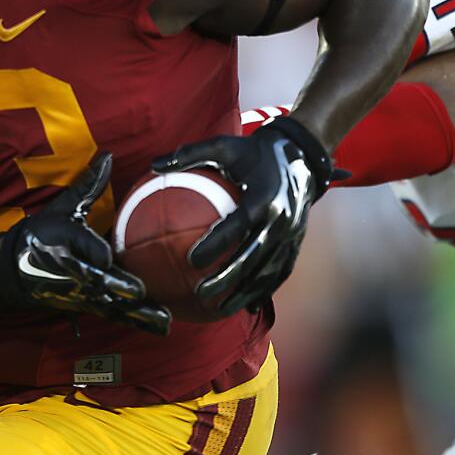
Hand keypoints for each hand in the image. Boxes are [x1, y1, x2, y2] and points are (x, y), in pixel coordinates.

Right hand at [2, 152, 170, 335]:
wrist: (14, 270)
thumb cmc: (44, 232)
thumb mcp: (64, 207)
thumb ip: (89, 184)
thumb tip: (109, 155)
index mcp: (67, 244)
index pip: (83, 249)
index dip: (94, 253)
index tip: (107, 258)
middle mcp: (75, 272)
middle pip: (98, 281)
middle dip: (117, 287)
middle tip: (140, 292)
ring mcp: (83, 294)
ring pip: (112, 304)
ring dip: (138, 314)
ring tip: (165, 321)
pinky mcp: (89, 307)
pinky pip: (116, 316)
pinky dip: (139, 323)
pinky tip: (164, 330)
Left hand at [152, 116, 333, 315]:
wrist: (301, 156)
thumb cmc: (254, 151)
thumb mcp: (223, 145)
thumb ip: (189, 155)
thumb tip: (153, 165)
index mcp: (264, 197)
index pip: (238, 225)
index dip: (216, 243)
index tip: (191, 260)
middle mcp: (282, 219)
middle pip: (253, 256)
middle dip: (228, 278)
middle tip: (200, 293)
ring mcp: (293, 234)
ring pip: (269, 270)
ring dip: (246, 293)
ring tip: (220, 309)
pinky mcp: (297, 243)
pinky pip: (280, 271)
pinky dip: (264, 290)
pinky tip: (244, 307)